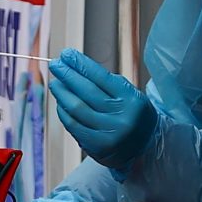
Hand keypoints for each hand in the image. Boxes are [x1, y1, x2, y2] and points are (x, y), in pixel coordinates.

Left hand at [52, 49, 160, 169]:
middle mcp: (121, 117)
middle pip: (87, 92)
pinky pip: (73, 125)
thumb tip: (74, 67)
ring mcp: (108, 133)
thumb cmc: (132, 114)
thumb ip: (106, 83)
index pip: (101, 77)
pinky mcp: (96, 146)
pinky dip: (64, 112)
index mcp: (131, 99)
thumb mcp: (129, 94)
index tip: (67, 54)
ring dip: (62, 94)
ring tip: (56, 83)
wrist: (146, 146)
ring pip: (77, 109)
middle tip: (56, 65)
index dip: (81, 64)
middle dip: (68, 76)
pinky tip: (60, 103)